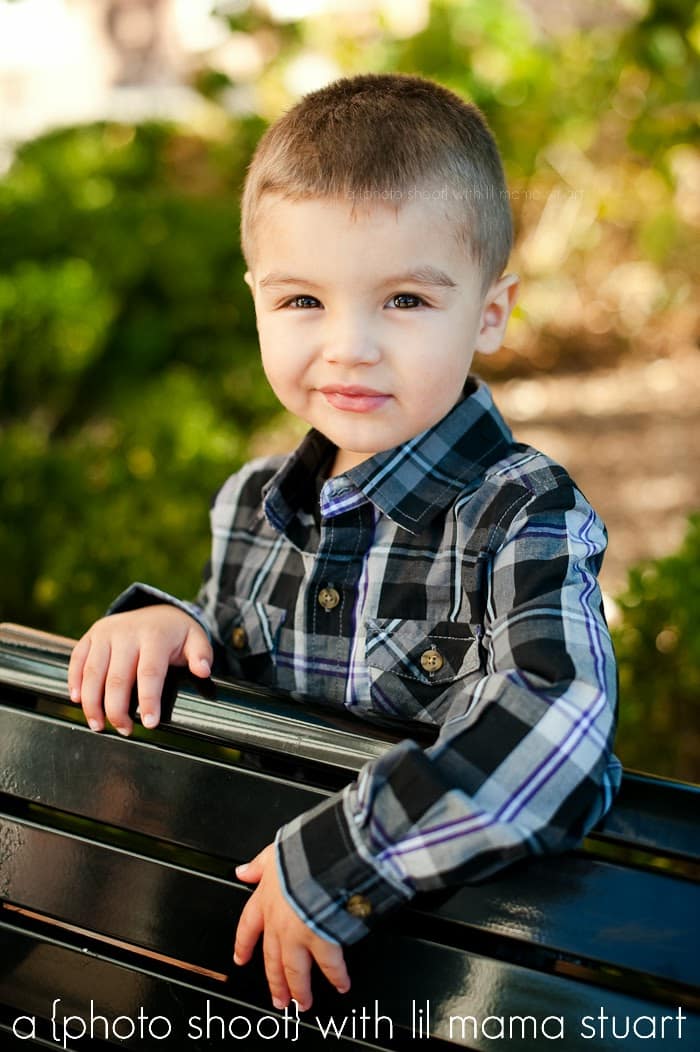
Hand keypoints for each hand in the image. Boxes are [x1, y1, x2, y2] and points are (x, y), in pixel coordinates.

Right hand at [68, 605, 212, 735]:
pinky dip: (74, 680)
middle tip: (125, 730)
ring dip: (92, 702)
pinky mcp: (92, 635)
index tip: (149, 724)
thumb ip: (202, 655)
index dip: (148, 700)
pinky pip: (78, 659)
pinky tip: (76, 701)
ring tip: (98, 725)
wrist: (156, 610)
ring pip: (93, 671)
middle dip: (118, 710)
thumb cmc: (176, 634)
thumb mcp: (196, 639)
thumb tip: (203, 671)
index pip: (150, 673)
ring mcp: (106, 633)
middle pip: (117, 678)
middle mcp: (127, 632)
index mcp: (154, 636)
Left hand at [234, 844, 349, 1011]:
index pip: (247, 928)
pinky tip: (342, 984)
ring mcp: (298, 936)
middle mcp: (278, 923)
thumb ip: (259, 865)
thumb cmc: (301, 852)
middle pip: (272, 960)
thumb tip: (243, 871)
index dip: (243, 945)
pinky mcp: (322, 941)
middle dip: (274, 982)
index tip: (240, 958)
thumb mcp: (274, 852)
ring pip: (294, 971)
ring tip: (302, 1003)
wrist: (322, 859)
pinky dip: (337, 977)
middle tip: (278, 998)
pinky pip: (330, 965)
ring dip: (299, 990)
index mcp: (266, 900)